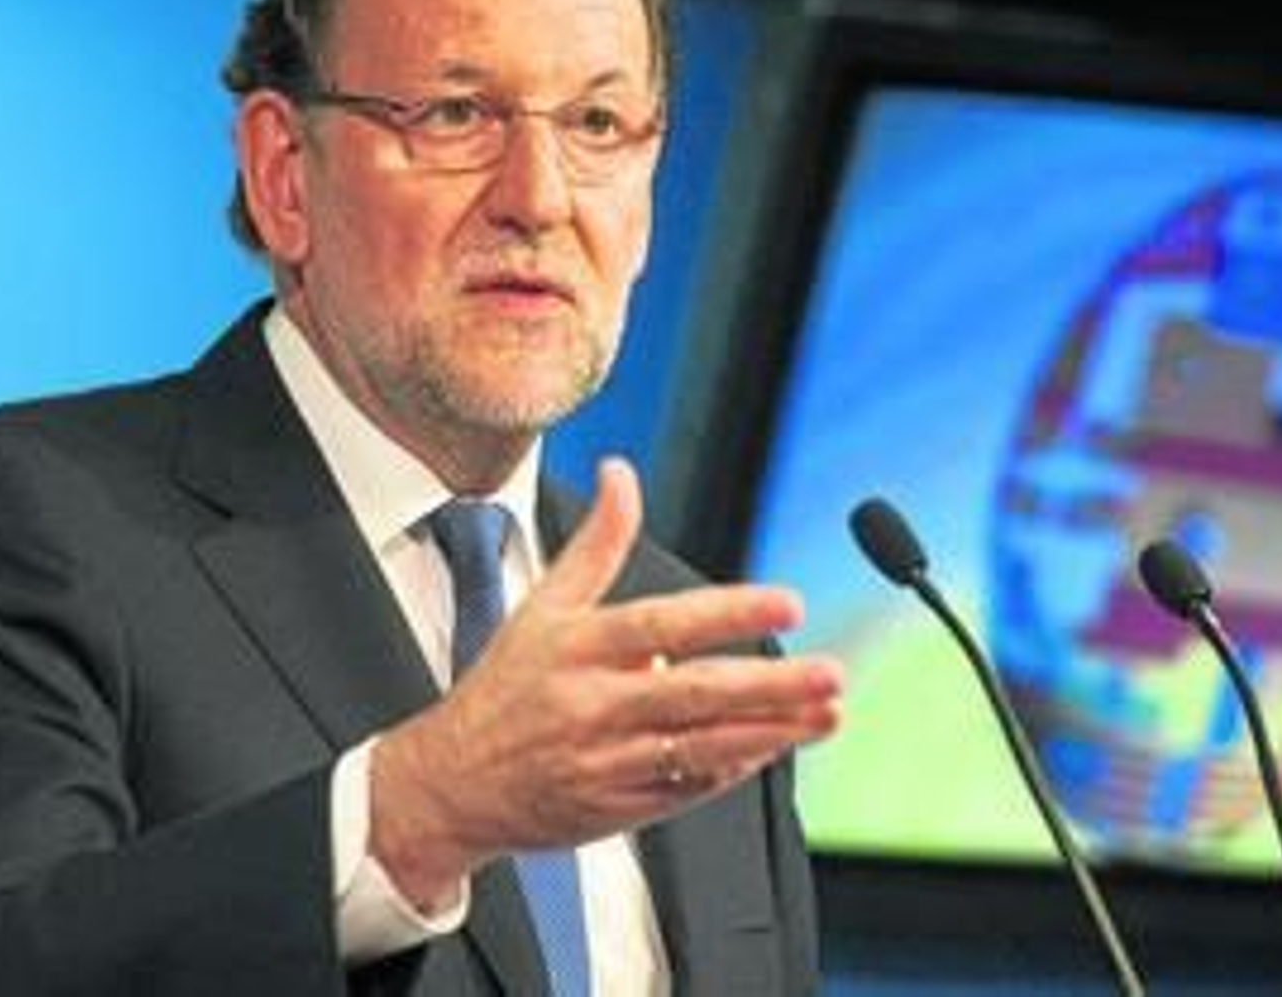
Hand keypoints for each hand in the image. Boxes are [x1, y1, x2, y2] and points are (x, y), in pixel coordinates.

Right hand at [368, 456, 843, 907]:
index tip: (787, 603)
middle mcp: (594, 704)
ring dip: (771, 732)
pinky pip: (687, 790)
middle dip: (770, 685)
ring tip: (826, 714)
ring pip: (702, 747)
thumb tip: (620, 472)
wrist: (450, 784)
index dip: (727, 613)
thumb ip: (595, 543)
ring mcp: (607, 761)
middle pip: (694, 693)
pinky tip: (775, 746)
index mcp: (577, 648)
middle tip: (830, 673)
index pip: (662, 624)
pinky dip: (733, 768)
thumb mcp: (540, 606)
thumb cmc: (502, 688)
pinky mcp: (617, 809)